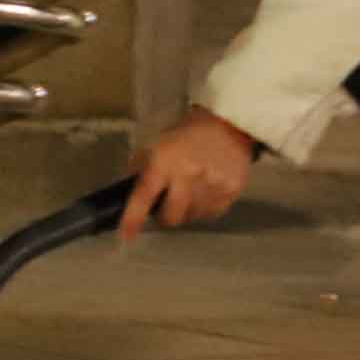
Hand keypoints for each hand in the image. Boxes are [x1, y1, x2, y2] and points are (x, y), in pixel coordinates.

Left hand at [122, 106, 256, 238]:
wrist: (228, 123)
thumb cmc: (187, 135)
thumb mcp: (158, 145)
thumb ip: (143, 170)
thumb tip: (129, 196)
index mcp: (164, 161)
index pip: (144, 195)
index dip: (133, 218)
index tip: (127, 235)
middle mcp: (188, 174)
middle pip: (171, 216)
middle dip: (166, 215)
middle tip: (169, 204)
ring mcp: (212, 184)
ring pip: (193, 217)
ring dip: (188, 210)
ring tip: (193, 191)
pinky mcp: (232, 191)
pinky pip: (212, 214)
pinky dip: (206, 208)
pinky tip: (208, 190)